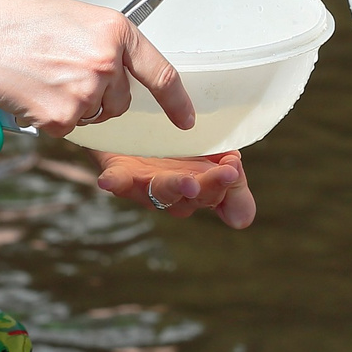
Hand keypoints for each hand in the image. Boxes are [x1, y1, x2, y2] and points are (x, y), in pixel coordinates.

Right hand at [0, 0, 193, 137]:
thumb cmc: (23, 24)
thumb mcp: (78, 17)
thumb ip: (107, 42)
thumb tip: (123, 69)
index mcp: (117, 31)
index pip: (162, 73)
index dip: (177, 101)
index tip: (187, 120)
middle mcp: (108, 62)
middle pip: (121, 102)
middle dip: (101, 98)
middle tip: (65, 75)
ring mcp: (86, 92)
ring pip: (94, 116)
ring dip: (75, 107)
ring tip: (45, 78)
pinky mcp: (63, 117)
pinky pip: (67, 128)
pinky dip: (51, 117)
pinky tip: (32, 93)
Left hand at [93, 150, 255, 228]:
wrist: (134, 130)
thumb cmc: (177, 150)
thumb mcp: (211, 158)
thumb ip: (230, 182)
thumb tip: (243, 221)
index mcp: (197, 189)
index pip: (216, 191)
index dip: (226, 182)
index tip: (234, 166)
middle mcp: (172, 193)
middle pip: (191, 195)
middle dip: (207, 187)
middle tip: (224, 175)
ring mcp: (145, 184)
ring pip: (161, 191)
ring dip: (175, 188)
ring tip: (188, 182)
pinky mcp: (120, 171)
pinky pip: (117, 180)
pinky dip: (114, 182)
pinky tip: (108, 182)